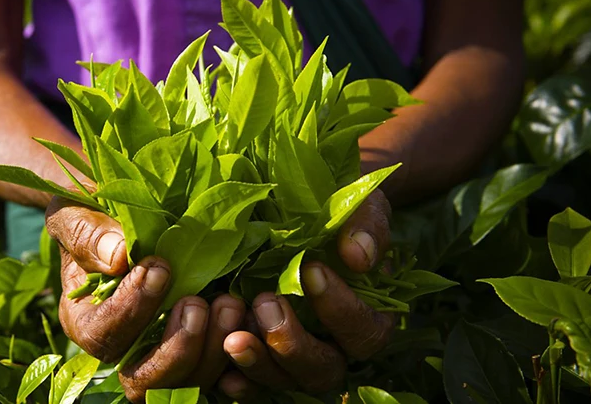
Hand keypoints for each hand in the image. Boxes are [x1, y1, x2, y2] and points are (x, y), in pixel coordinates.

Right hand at [46, 197, 245, 402]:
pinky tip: (249, 322)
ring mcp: (162, 353)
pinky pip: (218, 373)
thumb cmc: (92, 212)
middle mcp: (121, 348)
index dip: (132, 309)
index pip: (103, 334)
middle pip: (143, 381)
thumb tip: (119, 256)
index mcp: (86, 319)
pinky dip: (237, 357)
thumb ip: (88, 233)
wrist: (122, 211)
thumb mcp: (77, 212)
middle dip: (177, 348)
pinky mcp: (199, 349)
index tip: (159, 268)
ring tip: (231, 305)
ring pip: (184, 384)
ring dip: (212, 352)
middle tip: (199, 303)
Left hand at [219, 190, 394, 400]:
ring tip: (233, 339)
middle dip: (294, 344)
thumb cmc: (340, 209)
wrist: (304, 207)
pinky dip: (239, 382)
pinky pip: (253, 384)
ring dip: (260, 364)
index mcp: (368, 316)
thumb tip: (359, 256)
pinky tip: (222, 373)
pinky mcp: (263, 356)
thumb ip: (366, 226)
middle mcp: (334, 347)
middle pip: (324, 370)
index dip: (341, 308)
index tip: (312, 269)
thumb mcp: (360, 205)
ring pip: (285, 380)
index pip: (364, 331)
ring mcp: (296, 357)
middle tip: (266, 302)